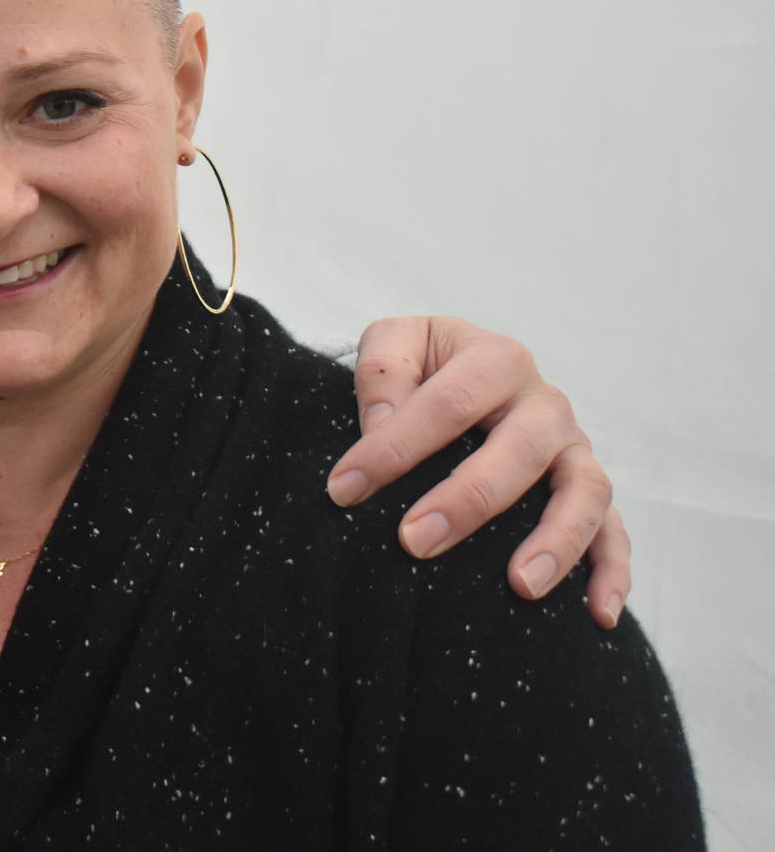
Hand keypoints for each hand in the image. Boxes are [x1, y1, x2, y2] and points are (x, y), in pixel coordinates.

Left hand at [324, 316, 628, 627]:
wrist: (459, 368)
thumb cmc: (421, 365)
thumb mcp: (394, 343)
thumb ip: (382, 372)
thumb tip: (380, 426)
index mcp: (495, 360)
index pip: (446, 404)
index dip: (393, 448)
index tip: (344, 490)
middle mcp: (544, 403)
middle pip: (520, 451)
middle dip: (466, 500)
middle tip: (414, 542)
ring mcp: (573, 449)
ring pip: (585, 492)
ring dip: (557, 541)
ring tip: (520, 586)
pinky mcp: (587, 489)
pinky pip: (614, 531)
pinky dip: (612, 571)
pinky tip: (598, 614)